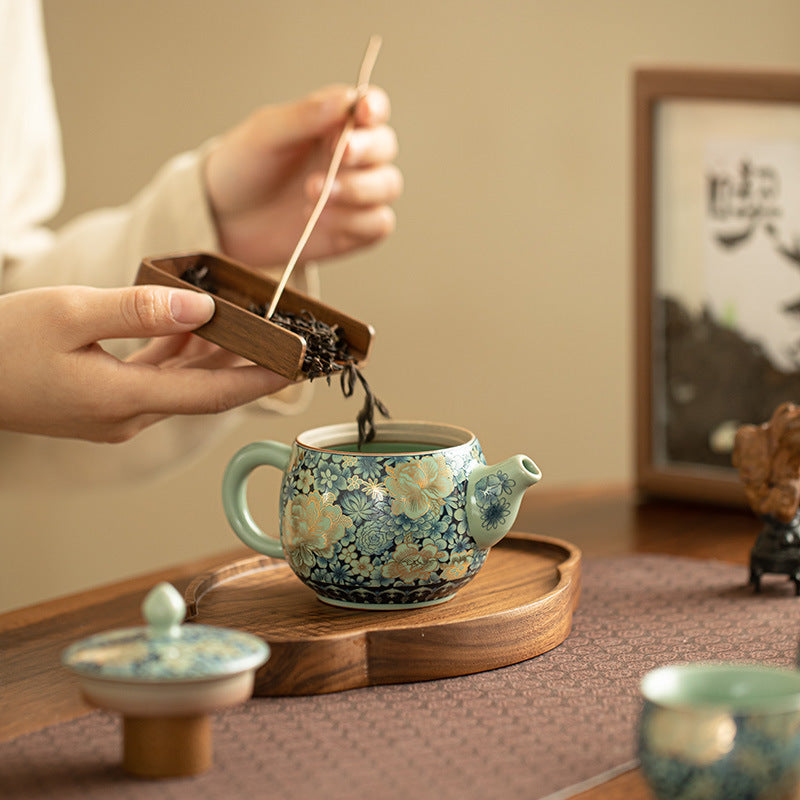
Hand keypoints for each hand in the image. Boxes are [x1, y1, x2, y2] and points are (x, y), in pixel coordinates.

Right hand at [0, 285, 288, 441]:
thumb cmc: (0, 343)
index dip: (260, 380)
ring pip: (180, 382)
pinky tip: (190, 326)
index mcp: (124, 400)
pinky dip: (176, 354)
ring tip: (243, 321)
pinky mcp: (103, 404)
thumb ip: (141, 310)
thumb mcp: (71, 313)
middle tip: (282, 337)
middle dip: (245, 363)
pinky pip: (154, 379)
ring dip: (211, 354)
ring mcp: (115, 414)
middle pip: (203, 389)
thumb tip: (204, 309)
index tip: (298, 366)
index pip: (212, 394)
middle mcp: (127, 416)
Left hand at [204, 84, 402, 267]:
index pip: (372, 108)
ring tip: (314, 192)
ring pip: (388, 186)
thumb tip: (345, 101)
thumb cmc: (244, 168)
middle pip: (385, 147)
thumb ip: (305, 116)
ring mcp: (356, 195)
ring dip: (358, 189)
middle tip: (337, 154)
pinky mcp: (354, 231)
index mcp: (335, 123)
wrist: (226, 219)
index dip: (375, 108)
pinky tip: (320, 218)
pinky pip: (377, 225)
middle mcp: (353, 158)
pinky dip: (354, 221)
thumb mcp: (265, 133)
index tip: (363, 113)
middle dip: (366, 151)